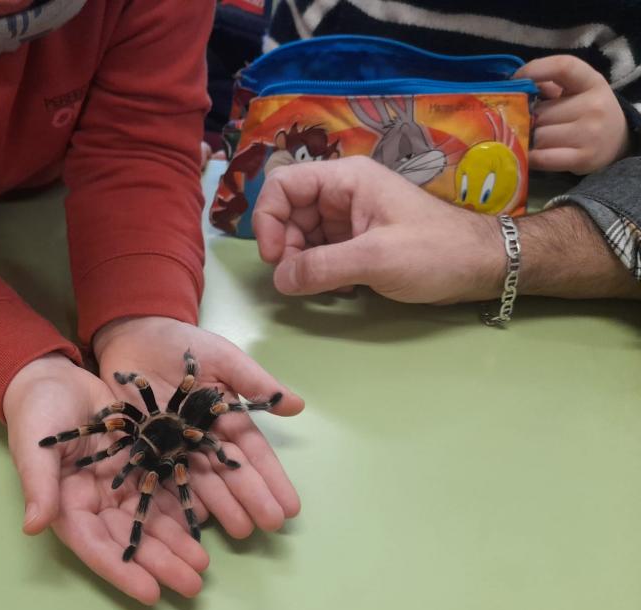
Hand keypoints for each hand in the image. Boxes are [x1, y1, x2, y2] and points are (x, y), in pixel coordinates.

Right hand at [3, 354, 208, 604]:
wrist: (53, 377)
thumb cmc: (36, 412)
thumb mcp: (34, 447)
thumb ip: (38, 485)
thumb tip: (33, 526)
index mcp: (68, 507)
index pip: (97, 547)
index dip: (123, 572)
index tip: (151, 593)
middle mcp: (96, 504)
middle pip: (132, 541)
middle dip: (162, 564)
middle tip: (194, 584)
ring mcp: (120, 487)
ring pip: (152, 522)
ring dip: (177, 544)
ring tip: (205, 564)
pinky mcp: (139, 465)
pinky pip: (164, 493)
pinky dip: (183, 510)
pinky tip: (207, 524)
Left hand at [92, 317, 303, 540]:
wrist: (133, 334)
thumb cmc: (182, 343)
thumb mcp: (223, 357)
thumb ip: (253, 380)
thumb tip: (297, 405)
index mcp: (226, 418)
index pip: (253, 452)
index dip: (271, 478)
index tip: (290, 505)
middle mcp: (203, 438)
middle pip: (230, 472)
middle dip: (251, 498)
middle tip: (269, 525)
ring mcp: (175, 446)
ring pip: (202, 480)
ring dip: (222, 506)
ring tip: (241, 530)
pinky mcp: (146, 448)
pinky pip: (163, 475)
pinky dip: (178, 497)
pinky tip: (197, 519)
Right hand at [253, 157, 505, 302]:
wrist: (483, 266)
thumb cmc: (436, 252)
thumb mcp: (375, 259)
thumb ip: (322, 267)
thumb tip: (279, 280)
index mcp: (346, 179)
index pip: (283, 185)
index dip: (268, 219)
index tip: (273, 257)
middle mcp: (343, 193)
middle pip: (288, 213)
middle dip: (285, 247)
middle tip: (297, 279)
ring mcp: (350, 217)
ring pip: (302, 236)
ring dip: (302, 263)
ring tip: (322, 285)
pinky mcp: (358, 241)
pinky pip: (321, 253)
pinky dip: (320, 272)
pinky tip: (340, 287)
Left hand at [515, 56, 630, 173]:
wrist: (618, 142)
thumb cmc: (588, 114)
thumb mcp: (578, 92)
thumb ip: (551, 86)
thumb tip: (517, 87)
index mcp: (592, 82)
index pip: (563, 66)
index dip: (534, 70)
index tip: (515, 79)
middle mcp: (594, 106)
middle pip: (540, 112)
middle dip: (530, 119)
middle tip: (532, 123)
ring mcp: (590, 133)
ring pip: (538, 135)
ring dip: (531, 139)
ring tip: (537, 139)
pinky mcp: (582, 158)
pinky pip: (541, 158)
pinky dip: (530, 157)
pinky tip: (532, 154)